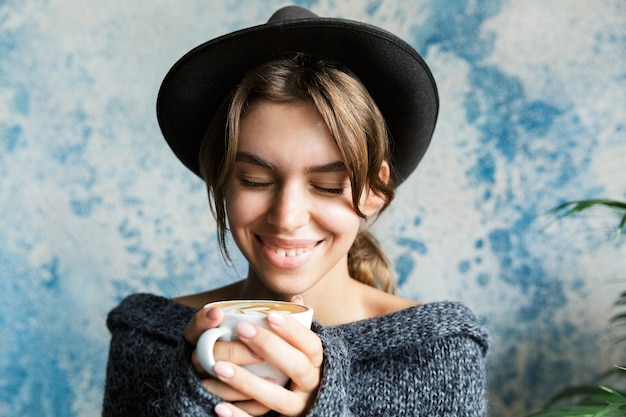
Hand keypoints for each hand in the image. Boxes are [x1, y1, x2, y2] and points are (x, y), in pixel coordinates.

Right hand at [184, 305, 264, 406]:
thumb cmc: (249, 348)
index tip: (220, 313)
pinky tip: (265, 402)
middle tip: (260, 354)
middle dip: (235, 353)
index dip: (203, 320)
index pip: (195, 327)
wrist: (236, 378)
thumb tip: (297, 302)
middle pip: (208, 355)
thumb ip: (271, 316)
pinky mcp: (214, 402)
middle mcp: (200, 358)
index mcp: (204, 336)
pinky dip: (242, 407)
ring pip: (213, 384)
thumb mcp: (254, 329)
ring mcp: (205, 380)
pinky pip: (223, 406)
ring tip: (274, 380)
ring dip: (242, 382)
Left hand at [211, 299, 323, 416]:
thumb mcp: (301, 349)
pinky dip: (238, 416)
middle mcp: (310, 386)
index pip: (312, 346)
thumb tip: (295, 299)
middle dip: (270, 348)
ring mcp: (295, 407)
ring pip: (276, 399)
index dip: (294, 331)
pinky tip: (219, 407)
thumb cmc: (295, 368)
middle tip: (242, 330)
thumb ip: (296, 326)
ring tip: (218, 367)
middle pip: (297, 367)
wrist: (301, 403)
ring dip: (247, 383)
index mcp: (317, 364)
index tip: (270, 315)